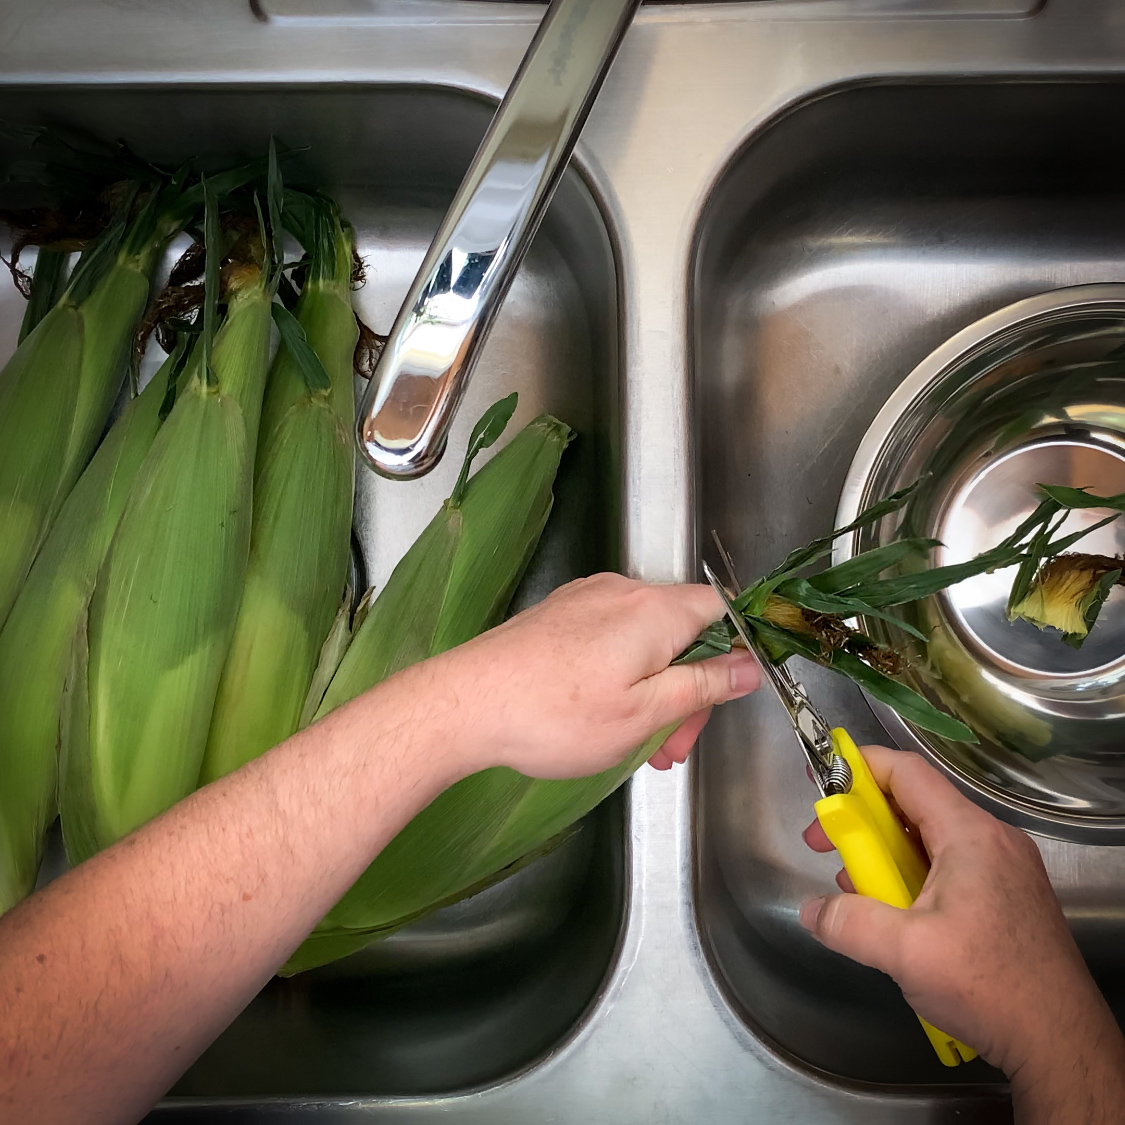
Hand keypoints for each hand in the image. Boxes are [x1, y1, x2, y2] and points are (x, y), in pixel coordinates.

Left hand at [410, 572, 759, 779]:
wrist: (464, 705)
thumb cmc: (553, 715)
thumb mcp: (646, 713)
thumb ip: (704, 685)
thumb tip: (749, 665)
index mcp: (654, 610)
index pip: (722, 608)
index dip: (736, 650)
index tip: (727, 694)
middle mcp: (621, 592)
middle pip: (682, 632)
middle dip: (687, 689)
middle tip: (671, 746)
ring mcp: (585, 601)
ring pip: (644, 642)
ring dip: (653, 691)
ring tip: (636, 746)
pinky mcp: (558, 616)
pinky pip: (610, 640)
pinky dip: (620, 677)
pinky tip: (604, 719)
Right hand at [799, 746, 1124, 1119]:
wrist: (1061, 1042)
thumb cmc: (990, 985)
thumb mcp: (906, 952)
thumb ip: (850, 923)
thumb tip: (812, 912)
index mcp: (970, 835)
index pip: (908, 773)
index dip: (858, 768)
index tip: (820, 782)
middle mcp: (992, 841)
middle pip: (916, 804)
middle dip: (863, 821)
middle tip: (825, 847)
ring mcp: (1005, 870)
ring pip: (930, 840)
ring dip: (885, 855)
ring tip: (856, 890)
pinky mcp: (1008, 899)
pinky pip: (949, 867)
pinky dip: (912, 877)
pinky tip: (895, 916)